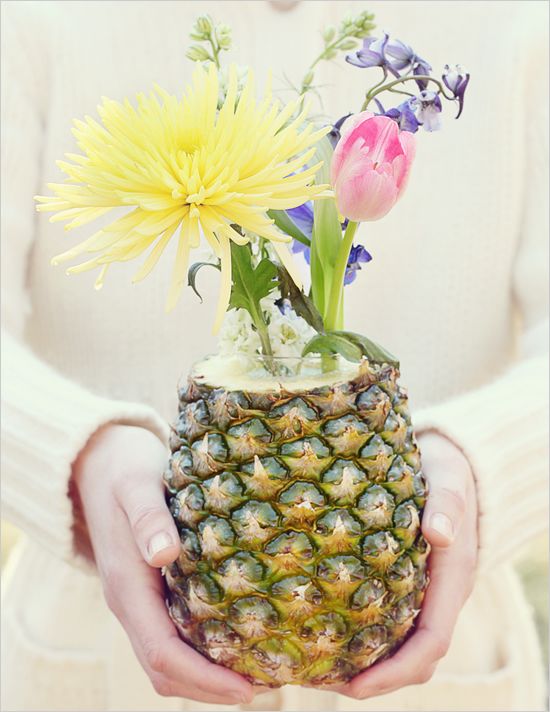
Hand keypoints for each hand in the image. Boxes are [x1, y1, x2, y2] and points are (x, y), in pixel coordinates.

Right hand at [73, 424, 253, 704]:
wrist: (97, 461)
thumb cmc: (123, 469)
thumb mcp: (136, 484)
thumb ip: (148, 518)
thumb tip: (164, 555)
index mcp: (127, 587)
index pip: (163, 653)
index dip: (204, 679)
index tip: (248, 689)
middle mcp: (129, 603)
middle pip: (164, 670)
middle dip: (210, 688)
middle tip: (265, 687)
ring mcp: (136, 599)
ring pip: (165, 658)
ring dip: (205, 676)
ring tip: (256, 673)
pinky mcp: (147, 589)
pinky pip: (169, 635)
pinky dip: (199, 652)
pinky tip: (233, 638)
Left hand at [338, 431, 477, 699]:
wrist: (450, 463)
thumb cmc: (447, 471)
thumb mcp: (449, 480)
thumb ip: (447, 505)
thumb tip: (439, 534)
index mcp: (453, 579)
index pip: (431, 642)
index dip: (397, 670)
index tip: (357, 685)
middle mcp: (439, 594)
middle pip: (414, 657)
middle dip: (375, 679)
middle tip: (320, 682)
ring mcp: (424, 591)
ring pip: (400, 644)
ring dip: (366, 664)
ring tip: (316, 668)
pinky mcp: (407, 581)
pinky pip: (390, 621)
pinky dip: (364, 638)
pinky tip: (327, 631)